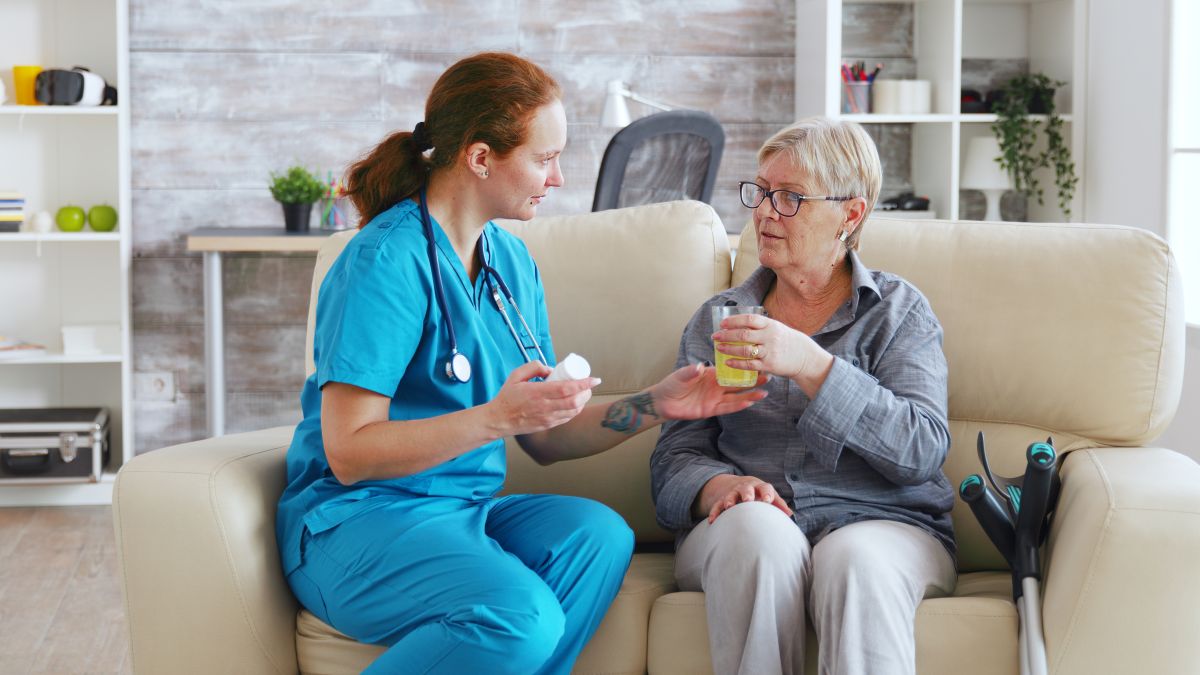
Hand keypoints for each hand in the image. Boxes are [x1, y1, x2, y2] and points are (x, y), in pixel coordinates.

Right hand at [488, 361, 600, 436]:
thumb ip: (534, 367)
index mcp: (538, 392)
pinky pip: (567, 418)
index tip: (594, 379)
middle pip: (574, 401)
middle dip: (587, 393)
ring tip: (584, 393)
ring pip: (573, 411)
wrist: (499, 420)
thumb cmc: (507, 397)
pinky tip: (574, 404)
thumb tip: (551, 369)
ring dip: (583, 402)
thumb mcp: (516, 375)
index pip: (567, 388)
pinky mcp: (547, 425)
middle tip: (589, 385)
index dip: (583, 384)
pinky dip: (575, 410)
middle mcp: (544, 407)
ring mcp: (547, 418)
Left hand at [650, 363, 768, 420]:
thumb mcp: (681, 375)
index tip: (757, 363)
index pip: (730, 370)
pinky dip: (738, 406)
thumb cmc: (673, 384)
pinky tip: (749, 403)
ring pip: (736, 397)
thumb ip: (691, 372)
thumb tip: (700, 367)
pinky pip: (727, 408)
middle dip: (752, 381)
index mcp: (711, 374)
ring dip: (749, 395)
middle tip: (767, 377)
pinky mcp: (711, 410)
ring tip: (764, 393)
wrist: (663, 402)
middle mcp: (716, 386)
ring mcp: (715, 399)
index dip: (743, 368)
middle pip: (738, 384)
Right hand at [698, 474, 792, 523]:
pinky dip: (715, 512)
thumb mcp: (769, 496)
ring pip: (730, 495)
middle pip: (746, 488)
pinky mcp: (722, 500)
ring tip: (729, 506)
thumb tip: (790, 514)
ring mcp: (733, 493)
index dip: (767, 493)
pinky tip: (712, 521)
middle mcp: (746, 488)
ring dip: (729, 500)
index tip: (768, 500)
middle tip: (747, 499)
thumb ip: (779, 504)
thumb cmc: (759, 494)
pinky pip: (717, 506)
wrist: (737, 484)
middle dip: (746, 493)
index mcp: (759, 487)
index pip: (765, 488)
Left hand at [712, 314, 830, 384]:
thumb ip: (760, 327)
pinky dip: (737, 363)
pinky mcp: (769, 365)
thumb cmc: (788, 342)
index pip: (749, 319)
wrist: (805, 358)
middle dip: (726, 335)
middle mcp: (770, 337)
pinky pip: (749, 364)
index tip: (722, 323)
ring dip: (729, 349)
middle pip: (743, 335)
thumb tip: (738, 324)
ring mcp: (770, 351)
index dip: (734, 321)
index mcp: (771, 325)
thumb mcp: (777, 328)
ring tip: (719, 348)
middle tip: (715, 336)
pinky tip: (728, 362)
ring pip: (744, 350)